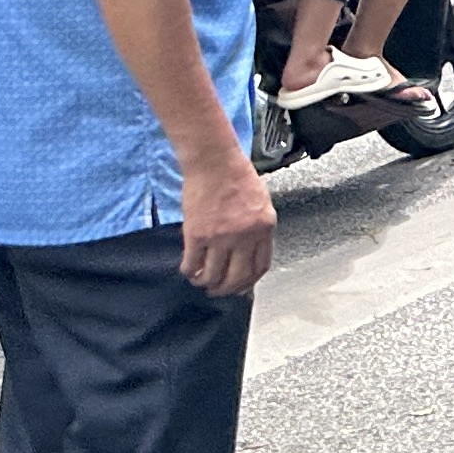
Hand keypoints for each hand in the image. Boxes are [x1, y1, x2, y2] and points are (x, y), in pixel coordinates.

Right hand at [176, 155, 275, 297]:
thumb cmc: (237, 176)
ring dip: (206, 283)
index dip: (249, 281)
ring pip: (213, 275)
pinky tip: (189, 270)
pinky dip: (189, 272)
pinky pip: (192, 263)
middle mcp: (244, 235)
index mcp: (264, 227)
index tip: (241, 286)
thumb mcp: (261, 203)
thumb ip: (257, 228)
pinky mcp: (197, 234)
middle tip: (218, 291)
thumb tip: (249, 251)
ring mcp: (220, 236)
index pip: (260, 266)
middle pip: (237, 277)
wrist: (214, 161)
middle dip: (227, 290)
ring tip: (201, 282)